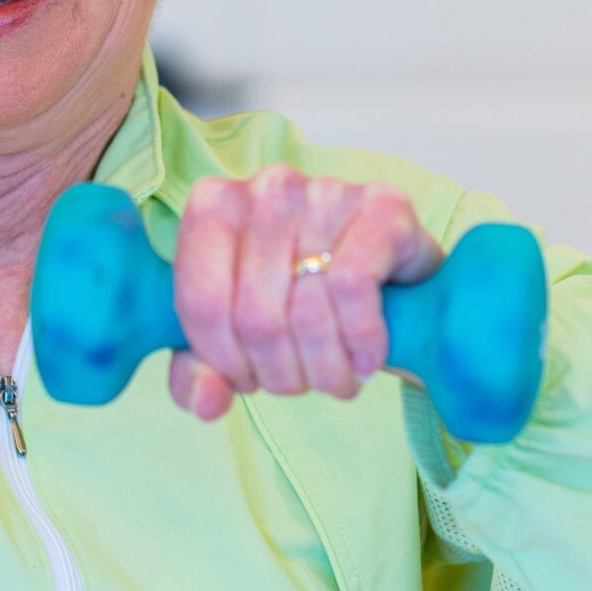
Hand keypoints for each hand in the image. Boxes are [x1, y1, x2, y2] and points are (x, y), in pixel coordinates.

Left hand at [167, 166, 443, 420]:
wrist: (391, 279)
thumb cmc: (300, 302)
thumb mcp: (238, 339)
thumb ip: (201, 374)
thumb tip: (207, 403)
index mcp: (212, 207)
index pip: (201, 304)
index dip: (225, 362)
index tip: (249, 380)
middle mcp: (265, 187)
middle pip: (255, 315)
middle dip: (280, 373)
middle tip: (301, 384)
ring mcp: (324, 191)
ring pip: (306, 308)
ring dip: (324, 368)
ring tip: (336, 379)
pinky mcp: (382, 207)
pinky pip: (353, 285)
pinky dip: (361, 340)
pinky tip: (367, 359)